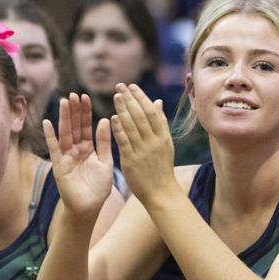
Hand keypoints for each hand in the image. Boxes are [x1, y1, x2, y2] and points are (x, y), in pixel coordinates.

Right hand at [43, 93, 113, 221]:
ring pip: (65, 133)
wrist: (89, 208)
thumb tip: (105, 120)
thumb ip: (105, 142)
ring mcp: (66, 157)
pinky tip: (47, 122)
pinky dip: (50, 136)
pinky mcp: (59, 165)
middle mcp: (76, 150)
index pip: (86, 127)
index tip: (86, 97)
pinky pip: (54, 148)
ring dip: (64, 118)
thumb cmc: (98, 189)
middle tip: (75, 94)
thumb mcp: (105, 162)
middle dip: (74, 111)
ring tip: (65, 101)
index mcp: (88, 149)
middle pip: (74, 127)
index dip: (86, 113)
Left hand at [110, 83, 176, 205]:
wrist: (161, 193)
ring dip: (123, 109)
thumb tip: (157, 101)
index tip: (132, 86)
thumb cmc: (162, 168)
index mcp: (163, 137)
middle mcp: (154, 142)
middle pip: (141, 116)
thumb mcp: (165, 144)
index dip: (141, 97)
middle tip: (120, 86)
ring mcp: (143, 151)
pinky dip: (119, 129)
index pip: (152, 112)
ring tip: (116, 96)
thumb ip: (160, 123)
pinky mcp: (132, 161)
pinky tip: (113, 117)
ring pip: (133, 126)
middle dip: (130, 99)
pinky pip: (125, 142)